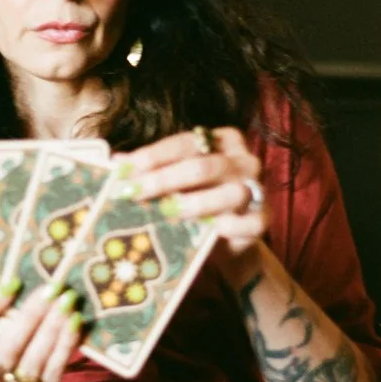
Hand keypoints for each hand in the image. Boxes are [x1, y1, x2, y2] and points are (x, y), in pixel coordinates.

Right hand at [0, 280, 82, 381]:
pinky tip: (74, 322)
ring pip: (32, 362)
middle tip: (51, 289)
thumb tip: (16, 284)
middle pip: (5, 350)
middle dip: (30, 317)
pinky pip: (53, 372)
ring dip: (52, 328)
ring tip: (67, 302)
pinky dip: (65, 345)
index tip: (13, 284)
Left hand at [117, 126, 268, 268]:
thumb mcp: (173, 184)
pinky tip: (208, 231)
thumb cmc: (196, 203)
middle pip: (202, 166)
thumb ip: (151, 170)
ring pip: (229, 192)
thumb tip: (117, 162)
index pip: (183, 143)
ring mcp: (257, 188)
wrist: (225, 241)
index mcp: (222, 140)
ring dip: (195, 203)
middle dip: (163, 180)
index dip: (152, 156)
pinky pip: (248, 222)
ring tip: (167, 212)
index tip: (124, 170)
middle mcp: (243, 160)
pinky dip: (227, 227)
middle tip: (133, 193)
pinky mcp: (263, 219)